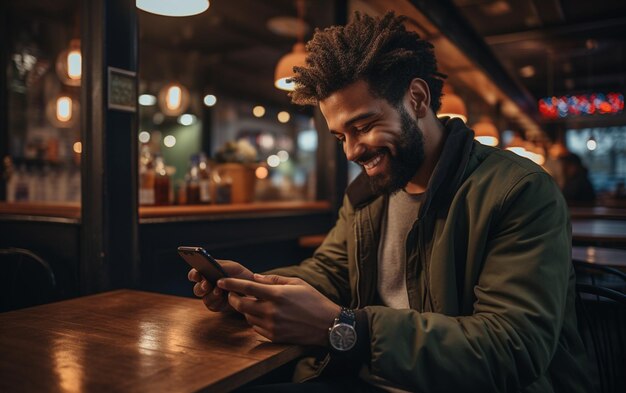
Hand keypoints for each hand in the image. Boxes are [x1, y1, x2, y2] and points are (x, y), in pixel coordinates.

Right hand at [187, 260, 253, 311]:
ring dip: (211, 294)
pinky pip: (212, 306)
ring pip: (204, 298)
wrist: (253, 289)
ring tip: (219, 291)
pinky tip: (223, 297)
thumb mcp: (233, 267)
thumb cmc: (241, 275)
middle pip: (197, 288)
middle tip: (207, 284)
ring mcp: (211, 297)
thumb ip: (221, 265)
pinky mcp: (217, 306)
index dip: (193, 274)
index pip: (194, 274)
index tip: (197, 274)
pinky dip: (217, 301)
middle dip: (201, 287)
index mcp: (207, 274)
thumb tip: (212, 265)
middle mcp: (206, 286)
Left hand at [217, 274, 340, 345]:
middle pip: (241, 305)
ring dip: (245, 309)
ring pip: (247, 317)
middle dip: (233, 298)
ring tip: (252, 303)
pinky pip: (256, 328)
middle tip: (232, 293)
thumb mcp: (297, 283)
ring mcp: (272, 326)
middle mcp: (272, 311)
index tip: (220, 280)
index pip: (247, 288)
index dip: (231, 284)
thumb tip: (255, 278)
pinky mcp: (274, 337)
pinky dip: (255, 320)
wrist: (328, 325)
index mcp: (277, 295)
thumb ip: (274, 280)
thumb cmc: (314, 300)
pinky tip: (263, 315)